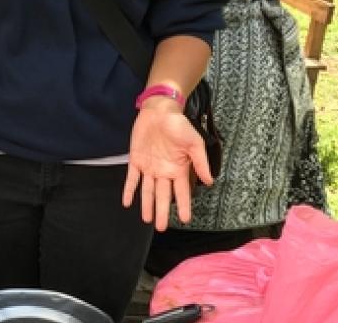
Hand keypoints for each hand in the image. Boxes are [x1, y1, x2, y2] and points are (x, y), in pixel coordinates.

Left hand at [122, 97, 212, 230]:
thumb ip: (200, 162)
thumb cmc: (179, 125)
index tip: (185, 220)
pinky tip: (127, 202)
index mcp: (179, 169)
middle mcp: (164, 172)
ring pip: (148, 191)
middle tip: (161, 228)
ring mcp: (149, 167)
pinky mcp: (136, 160)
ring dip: (147, 205)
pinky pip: (132, 178)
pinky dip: (129, 190)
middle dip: (162, 212)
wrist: (160, 110)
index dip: (184, 206)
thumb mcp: (194, 143)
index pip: (182, 192)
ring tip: (147, 219)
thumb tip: (210, 181)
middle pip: (164, 196)